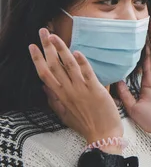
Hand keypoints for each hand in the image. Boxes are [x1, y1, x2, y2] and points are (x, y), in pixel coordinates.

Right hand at [29, 29, 122, 145]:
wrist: (103, 135)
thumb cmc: (85, 125)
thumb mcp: (64, 114)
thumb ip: (54, 100)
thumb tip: (44, 88)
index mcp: (60, 96)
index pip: (44, 74)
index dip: (37, 59)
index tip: (32, 46)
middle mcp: (68, 91)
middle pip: (53, 66)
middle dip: (47, 47)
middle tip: (43, 31)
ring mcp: (81, 90)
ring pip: (68, 66)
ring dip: (61, 50)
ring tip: (55, 36)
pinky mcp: (95, 90)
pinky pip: (87, 74)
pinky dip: (82, 62)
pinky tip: (77, 51)